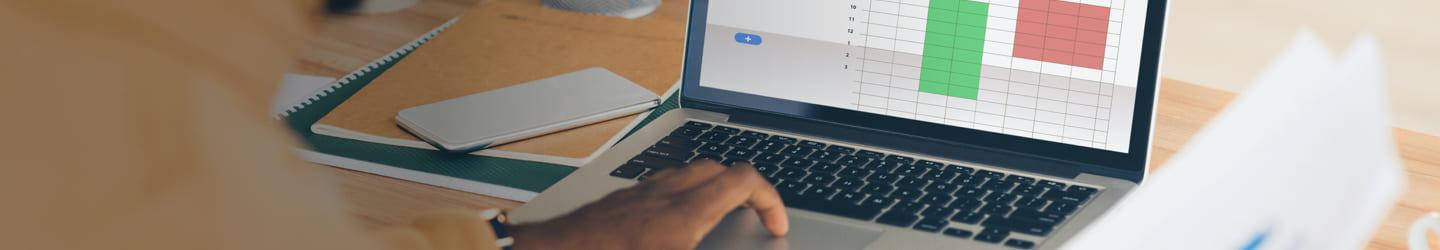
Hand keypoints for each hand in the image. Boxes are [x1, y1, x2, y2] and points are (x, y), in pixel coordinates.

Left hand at [509, 160, 787, 248]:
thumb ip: (712, 246)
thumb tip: (742, 245)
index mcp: (686, 212)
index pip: (746, 181)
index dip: (771, 200)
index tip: (778, 226)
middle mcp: (664, 194)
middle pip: (720, 169)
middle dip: (745, 190)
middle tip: (754, 217)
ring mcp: (638, 194)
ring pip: (688, 173)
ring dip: (712, 189)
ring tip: (719, 217)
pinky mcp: (618, 202)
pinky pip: (659, 186)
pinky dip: (679, 196)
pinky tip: (672, 223)